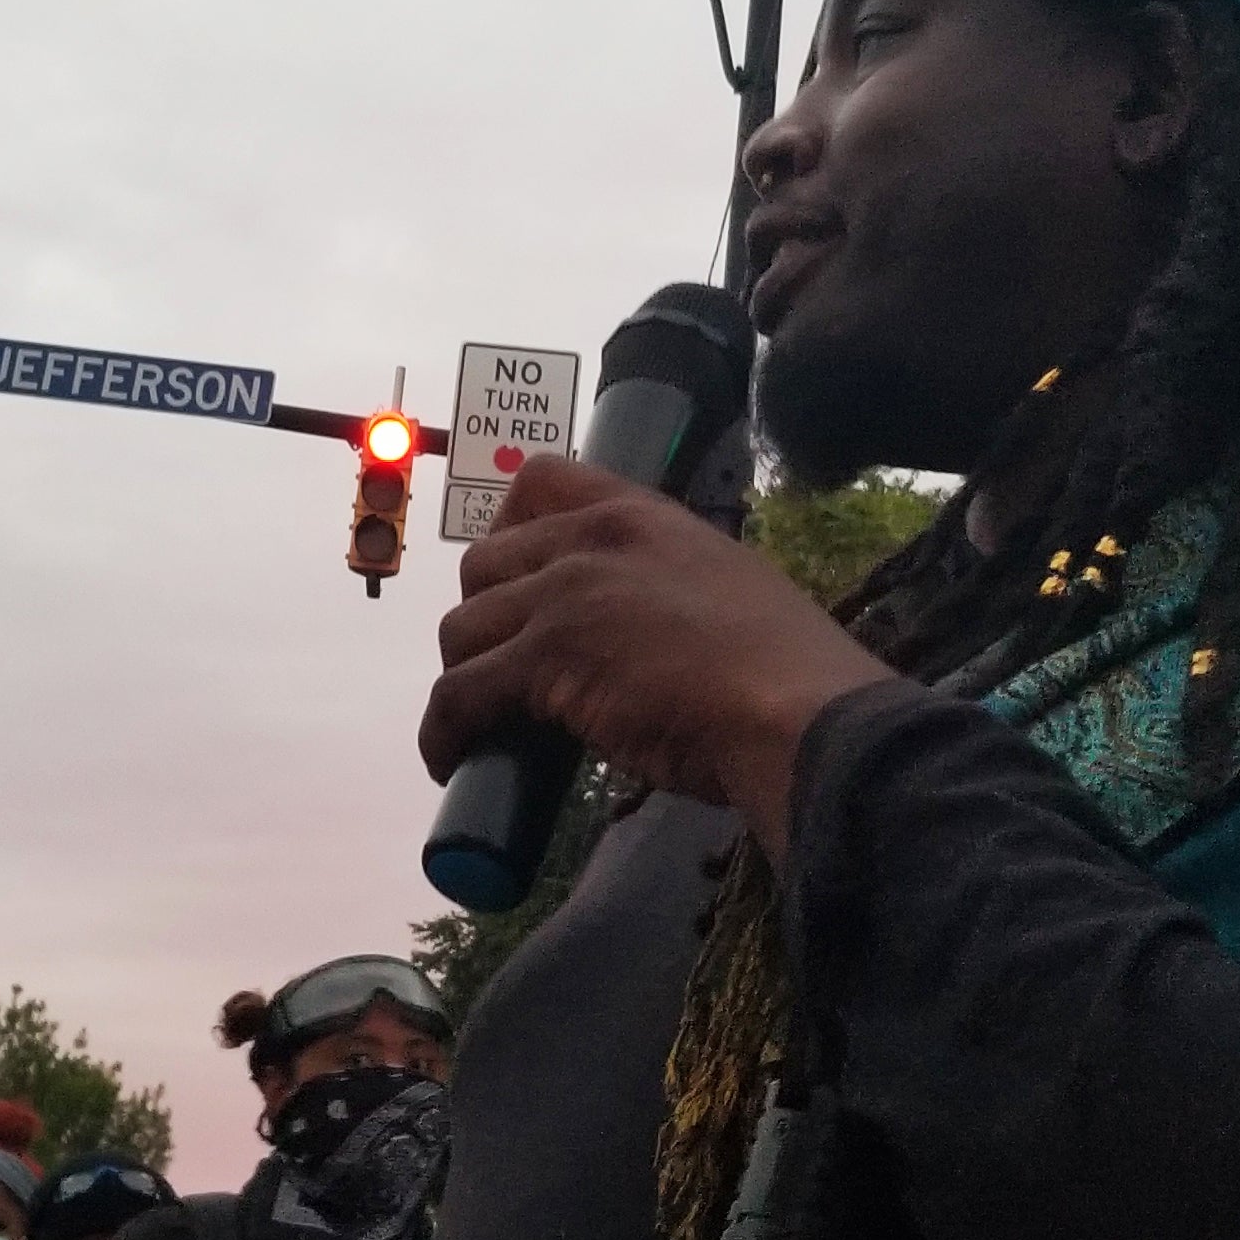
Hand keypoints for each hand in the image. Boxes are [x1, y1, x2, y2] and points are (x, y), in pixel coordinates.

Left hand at [419, 456, 892, 861]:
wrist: (795, 710)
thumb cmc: (786, 665)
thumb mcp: (728, 590)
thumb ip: (672, 588)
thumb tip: (646, 634)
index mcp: (644, 516)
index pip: (542, 480)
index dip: (509, 527)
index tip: (514, 576)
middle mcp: (592, 542)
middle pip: (484, 565)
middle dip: (484, 616)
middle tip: (505, 665)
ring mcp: (564, 596)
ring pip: (462, 630)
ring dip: (463, 676)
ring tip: (481, 722)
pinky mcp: (544, 659)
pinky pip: (458, 695)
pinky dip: (443, 733)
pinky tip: (451, 759)